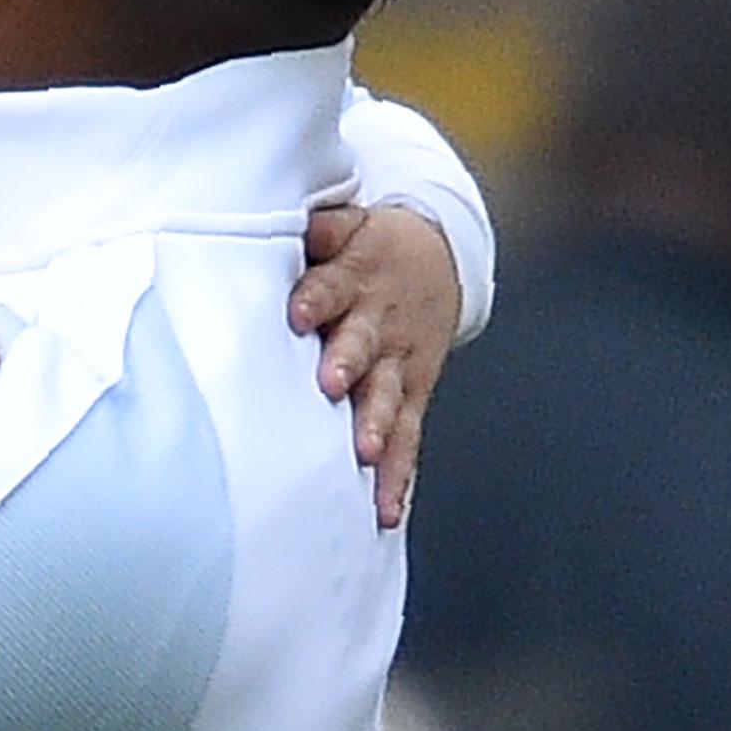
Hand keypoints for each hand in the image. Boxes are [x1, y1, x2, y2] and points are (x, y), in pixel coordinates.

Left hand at [290, 204, 460, 528]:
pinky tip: (385, 510)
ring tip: (365, 455)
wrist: (437, 257)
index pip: (329, 284)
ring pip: (387, 397)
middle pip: (362, 344)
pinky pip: (407, 438)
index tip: (297, 314)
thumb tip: (293, 221)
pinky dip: (398, 475)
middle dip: (347, 365)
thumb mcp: (347, 223)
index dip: (314, 298)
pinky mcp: (413, 393)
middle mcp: (377, 323)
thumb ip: (320, 227)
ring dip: (376, 426)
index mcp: (354, 277)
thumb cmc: (366, 245)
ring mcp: (398, 363)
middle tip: (330, 385)